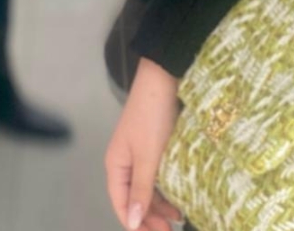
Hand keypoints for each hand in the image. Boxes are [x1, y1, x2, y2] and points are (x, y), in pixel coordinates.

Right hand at [104, 57, 182, 230]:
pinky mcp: (153, 143)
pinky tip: (177, 196)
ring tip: (177, 218)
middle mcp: (124, 160)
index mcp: (116, 164)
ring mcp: (139, 151)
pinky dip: (164, 186)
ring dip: (159, 203)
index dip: (136, 223)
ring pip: (146, 186)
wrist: (163, 77)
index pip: (121, 203)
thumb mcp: (148, 156)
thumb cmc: (152, 117)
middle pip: (134, 196)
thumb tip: (133, 222)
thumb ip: (141, 189)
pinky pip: (155, 173)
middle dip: (149, 216)